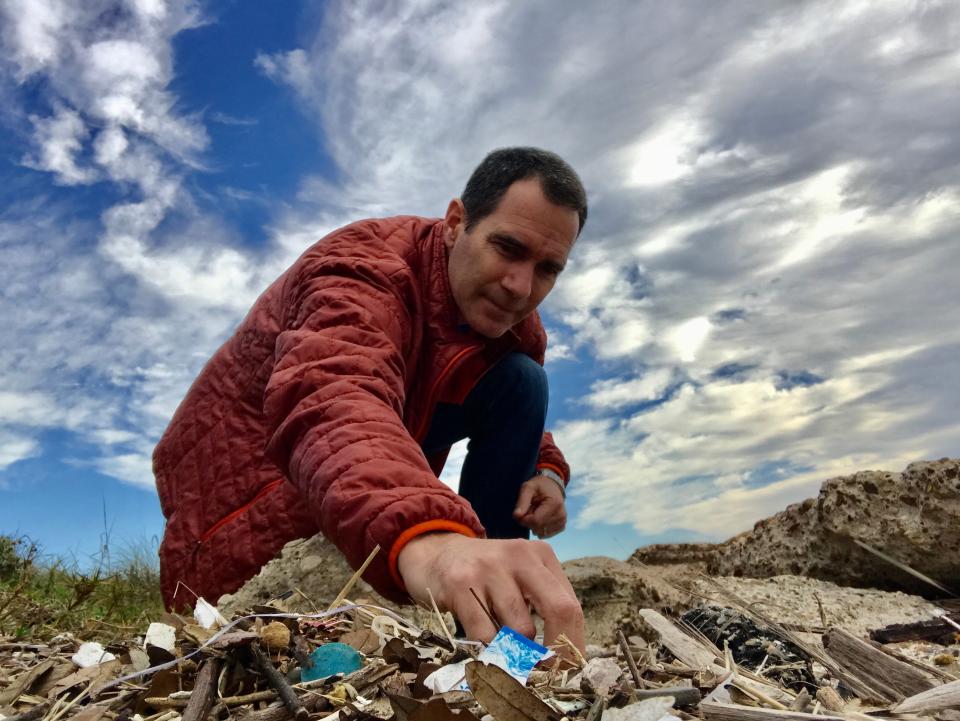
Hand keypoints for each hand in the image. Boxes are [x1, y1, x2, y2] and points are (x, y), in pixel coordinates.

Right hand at [397, 533, 584, 651]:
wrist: (434, 553)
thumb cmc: (484, 575)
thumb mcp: (519, 576)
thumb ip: (541, 604)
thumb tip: (560, 656)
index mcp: (541, 554)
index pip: (570, 605)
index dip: (572, 644)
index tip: (566, 669)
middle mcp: (520, 555)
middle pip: (558, 610)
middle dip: (557, 651)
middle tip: (545, 673)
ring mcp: (490, 567)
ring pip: (520, 629)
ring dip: (513, 648)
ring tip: (499, 640)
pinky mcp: (460, 583)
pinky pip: (485, 634)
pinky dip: (487, 649)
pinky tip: (480, 640)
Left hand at [513, 474, 566, 538]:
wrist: (552, 485)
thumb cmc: (539, 486)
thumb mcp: (528, 488)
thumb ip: (522, 502)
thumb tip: (517, 516)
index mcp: (554, 504)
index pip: (535, 521)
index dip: (524, 519)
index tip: (521, 511)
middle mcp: (561, 515)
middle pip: (537, 528)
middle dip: (528, 521)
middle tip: (529, 509)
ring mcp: (562, 522)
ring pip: (540, 532)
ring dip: (534, 524)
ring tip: (536, 511)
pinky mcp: (561, 526)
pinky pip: (545, 534)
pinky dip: (539, 528)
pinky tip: (541, 517)